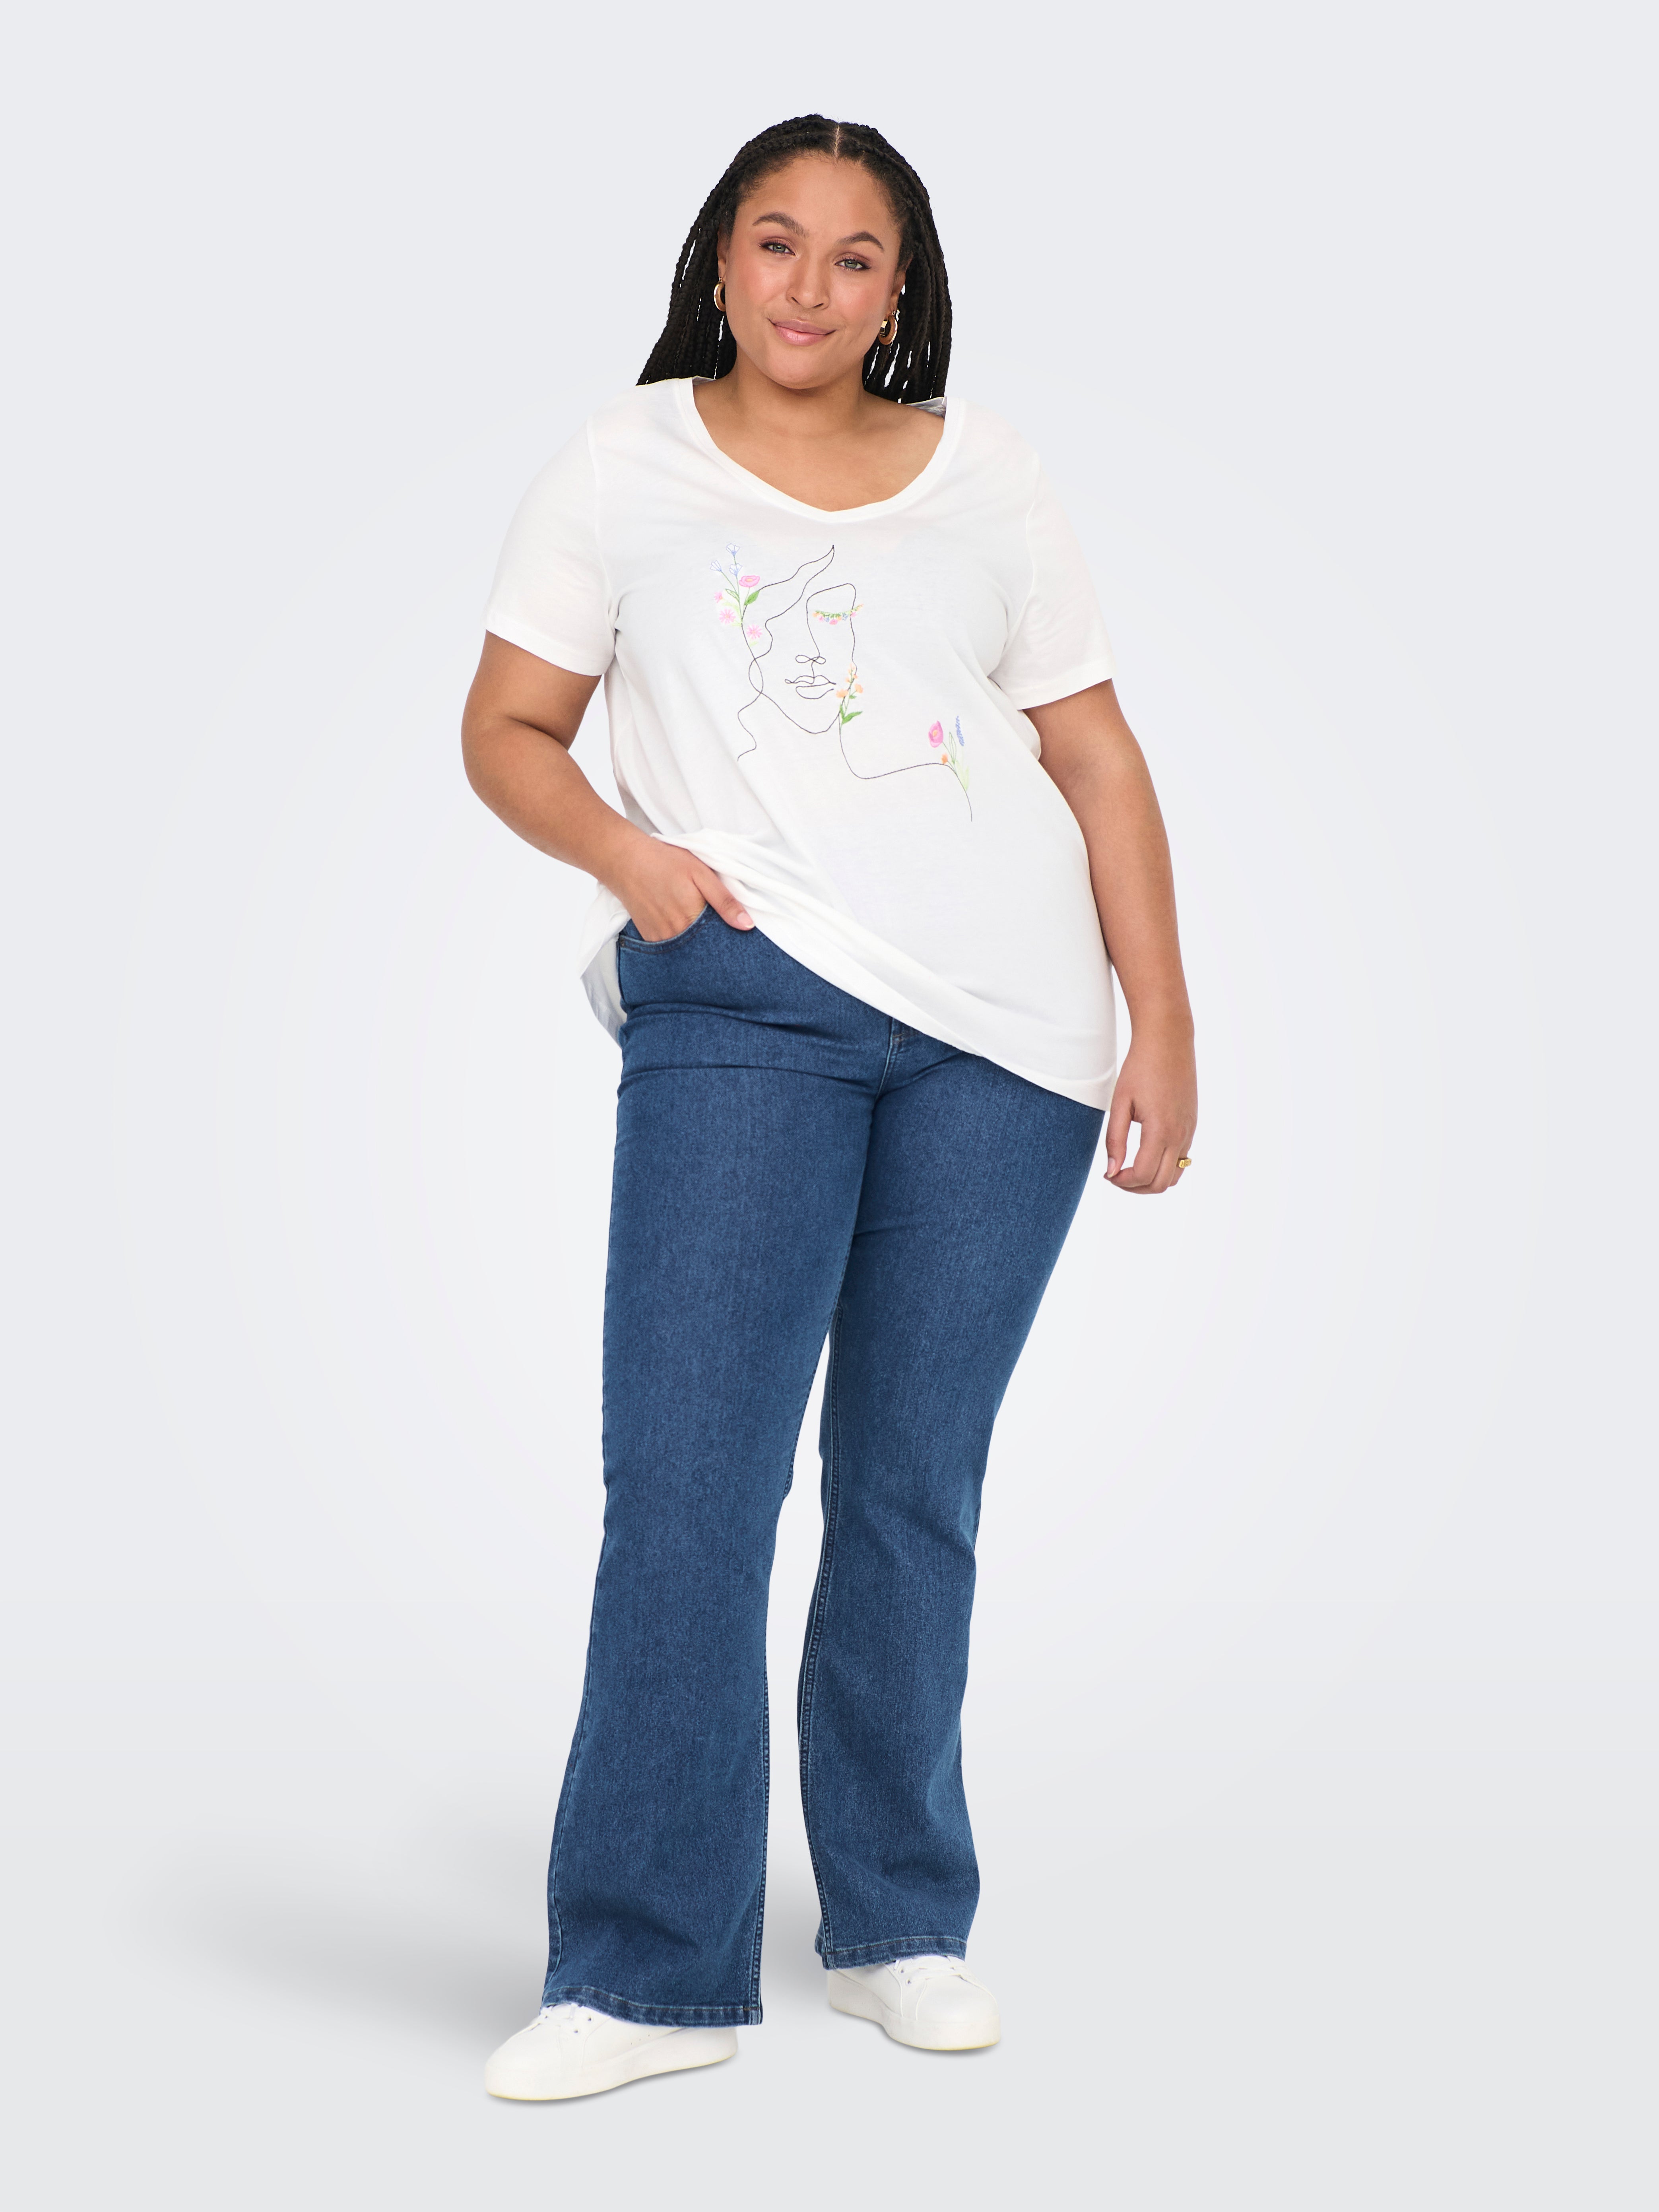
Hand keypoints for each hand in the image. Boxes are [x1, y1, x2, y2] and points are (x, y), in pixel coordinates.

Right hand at [606, 833, 753, 942]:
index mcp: (693, 919)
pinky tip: (681, 923)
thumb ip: (725, 901)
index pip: (720, 941)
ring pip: (688, 949)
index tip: (734, 932)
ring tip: (696, 921)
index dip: (729, 936)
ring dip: (696, 941)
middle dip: (713, 942)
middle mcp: (676, 935)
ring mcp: (661, 939)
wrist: (626, 861)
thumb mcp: (701, 874)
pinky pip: (672, 947)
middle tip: (713, 922)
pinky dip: (680, 940)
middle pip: (704, 947)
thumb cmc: (666, 862)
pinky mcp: (649, 938)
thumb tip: (747, 925)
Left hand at [1104, 1030, 1196, 1192]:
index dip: (1122, 1182)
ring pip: (1175, 1176)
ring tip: (1130, 1168)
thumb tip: (1111, 1171)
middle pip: (1160, 1184)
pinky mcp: (1192, 1125)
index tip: (1107, 1174)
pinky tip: (1146, 1153)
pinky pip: (1182, 1159)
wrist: (1168, 1041)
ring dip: (1151, 1180)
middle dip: (1135, 1187)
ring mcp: (1189, 1131)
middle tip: (1116, 1175)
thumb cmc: (1140, 1068)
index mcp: (1161, 1130)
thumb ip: (1115, 1139)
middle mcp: (1180, 1135)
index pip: (1142, 1175)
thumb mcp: (1120, 1103)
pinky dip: (1164, 1166)